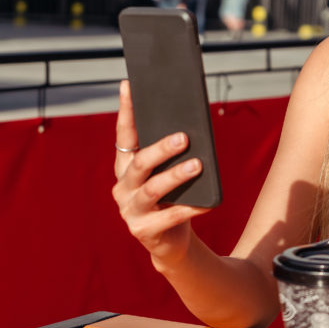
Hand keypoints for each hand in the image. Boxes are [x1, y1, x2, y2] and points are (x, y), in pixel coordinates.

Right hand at [112, 80, 210, 266]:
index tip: (129, 86)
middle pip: (139, 163)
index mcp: (125, 167)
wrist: (170, 242)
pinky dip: (189, 208)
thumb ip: (170, 153)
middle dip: (160, 149)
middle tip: (183, 137)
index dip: (126, 111)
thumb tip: (190, 124)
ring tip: (197, 166)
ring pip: (152, 189)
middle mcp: (122, 187)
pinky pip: (169, 217)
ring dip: (175, 176)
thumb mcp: (168, 172)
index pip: (124, 135)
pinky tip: (206, 202)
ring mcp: (130, 210)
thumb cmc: (172, 198)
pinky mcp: (144, 231)